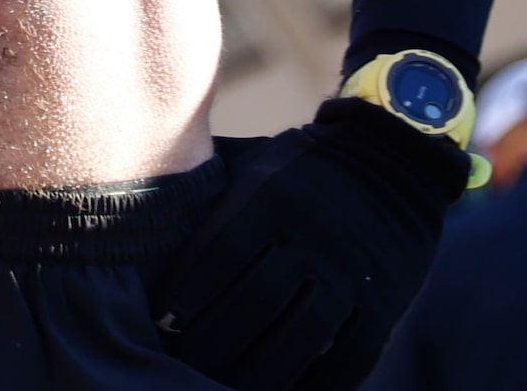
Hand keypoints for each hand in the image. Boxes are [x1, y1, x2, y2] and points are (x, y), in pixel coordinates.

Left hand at [152, 98, 470, 389]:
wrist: (392, 159)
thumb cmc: (297, 165)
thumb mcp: (253, 160)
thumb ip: (205, 184)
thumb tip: (135, 202)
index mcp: (273, 194)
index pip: (222, 252)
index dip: (188, 291)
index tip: (161, 318)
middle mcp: (314, 232)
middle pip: (257, 300)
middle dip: (213, 338)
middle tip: (180, 361)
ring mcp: (354, 270)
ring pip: (303, 335)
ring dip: (260, 370)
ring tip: (222, 386)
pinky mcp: (386, 300)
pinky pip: (353, 354)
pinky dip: (319, 383)